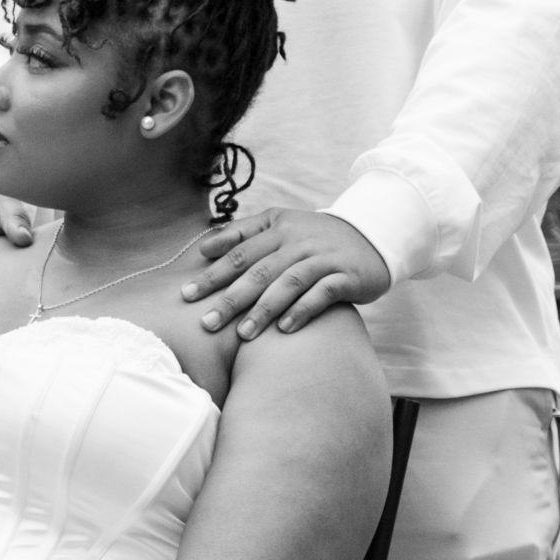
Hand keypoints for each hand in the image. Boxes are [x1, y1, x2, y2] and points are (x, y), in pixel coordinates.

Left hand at [180, 210, 392, 340]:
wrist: (371, 237)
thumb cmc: (314, 239)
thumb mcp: (280, 226)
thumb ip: (243, 234)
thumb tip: (204, 248)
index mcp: (277, 227)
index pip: (239, 252)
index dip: (212, 274)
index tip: (187, 295)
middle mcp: (298, 240)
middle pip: (259, 270)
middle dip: (231, 298)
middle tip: (207, 323)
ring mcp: (323, 257)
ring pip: (289, 282)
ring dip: (264, 309)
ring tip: (243, 334)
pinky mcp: (346, 275)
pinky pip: (322, 293)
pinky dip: (303, 310)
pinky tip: (285, 329)